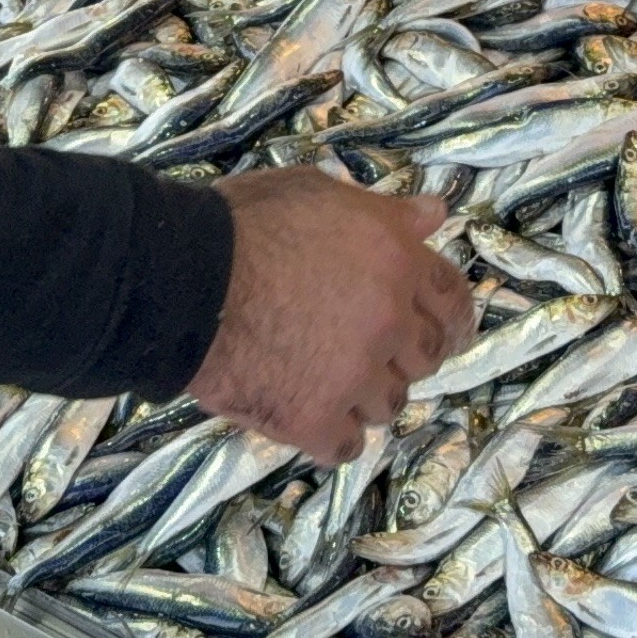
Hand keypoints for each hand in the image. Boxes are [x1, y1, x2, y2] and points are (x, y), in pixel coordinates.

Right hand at [187, 168, 474, 464]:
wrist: (184, 279)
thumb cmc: (243, 223)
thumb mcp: (318, 193)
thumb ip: (383, 211)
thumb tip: (436, 214)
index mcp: (396, 261)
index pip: (452, 298)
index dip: (452, 317)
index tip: (448, 332)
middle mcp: (389, 321)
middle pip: (426, 359)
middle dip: (403, 357)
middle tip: (369, 354)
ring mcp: (355, 376)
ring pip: (390, 405)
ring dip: (366, 396)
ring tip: (327, 379)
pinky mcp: (315, 419)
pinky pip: (347, 444)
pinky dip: (332, 433)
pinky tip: (309, 415)